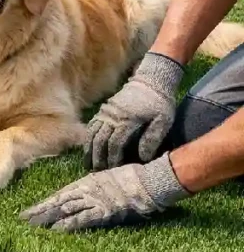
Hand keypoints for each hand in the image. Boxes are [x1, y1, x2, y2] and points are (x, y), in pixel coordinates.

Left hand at [20, 153, 189, 231]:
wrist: (147, 181)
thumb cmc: (132, 179)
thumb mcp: (108, 179)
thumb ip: (95, 186)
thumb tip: (87, 192)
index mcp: (85, 182)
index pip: (60, 195)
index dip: (44, 203)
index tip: (31, 210)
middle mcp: (85, 190)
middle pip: (57, 202)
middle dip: (40, 211)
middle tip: (23, 218)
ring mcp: (93, 200)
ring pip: (64, 209)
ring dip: (48, 218)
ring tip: (33, 225)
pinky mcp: (102, 210)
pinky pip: (82, 218)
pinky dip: (68, 224)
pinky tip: (56, 229)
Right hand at [85, 53, 182, 169]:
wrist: (151, 80)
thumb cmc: (160, 103)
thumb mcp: (163, 121)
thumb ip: (152, 139)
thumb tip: (143, 158)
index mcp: (127, 121)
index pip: (115, 143)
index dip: (112, 158)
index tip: (112, 170)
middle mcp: (113, 116)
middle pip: (100, 140)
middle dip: (97, 157)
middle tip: (96, 171)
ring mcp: (106, 112)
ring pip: (92, 133)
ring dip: (89, 149)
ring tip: (88, 163)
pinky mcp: (104, 109)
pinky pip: (92, 125)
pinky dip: (88, 137)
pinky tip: (88, 146)